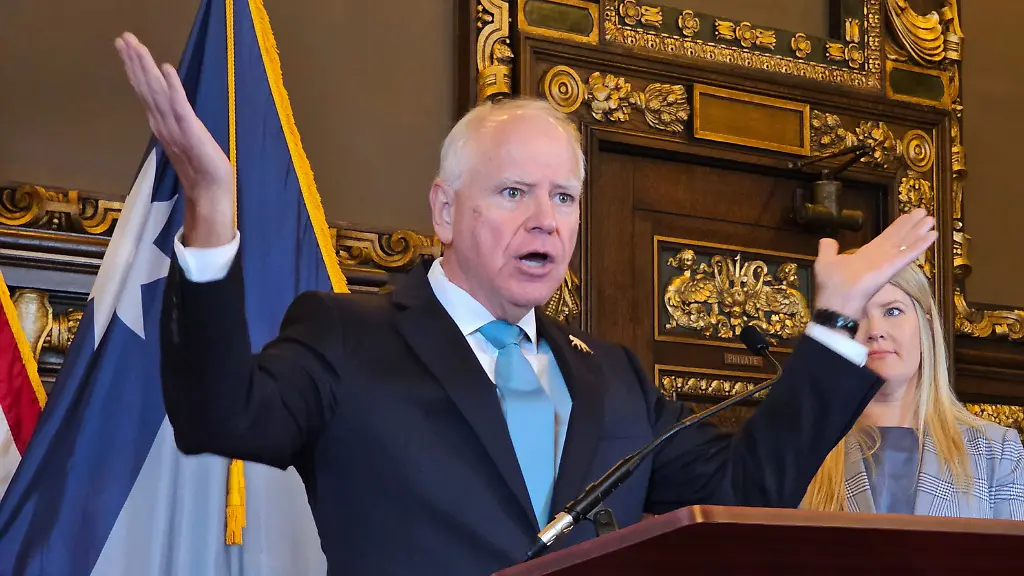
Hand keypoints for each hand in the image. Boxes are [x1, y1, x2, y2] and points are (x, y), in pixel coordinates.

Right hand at [114, 32, 234, 247]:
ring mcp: (174, 127)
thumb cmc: (200, 168)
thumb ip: (172, 126)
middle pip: (145, 87)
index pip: (146, 91)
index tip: (126, 48)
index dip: (135, 69)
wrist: (210, 191)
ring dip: (145, 67)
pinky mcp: (189, 130)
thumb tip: (167, 112)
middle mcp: (162, 123)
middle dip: (134, 62)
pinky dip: (173, 86)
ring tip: (135, 45)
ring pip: (156, 91)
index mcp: (161, 124)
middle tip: (122, 38)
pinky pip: (179, 104)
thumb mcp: (183, 141)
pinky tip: (166, 68)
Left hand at [813, 208, 936, 320]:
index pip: (885, 238)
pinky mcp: (890, 268)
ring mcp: (886, 263)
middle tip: (924, 212)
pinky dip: (919, 245)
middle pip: (898, 238)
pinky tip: (932, 235)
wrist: (835, 303)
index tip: (907, 216)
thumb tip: (828, 240)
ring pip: (905, 243)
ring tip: (931, 219)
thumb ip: (828, 250)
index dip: (896, 227)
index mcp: (866, 256)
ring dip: (918, 231)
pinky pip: (907, 255)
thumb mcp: (825, 262)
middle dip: (911, 226)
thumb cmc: (830, 287)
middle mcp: (879, 258)